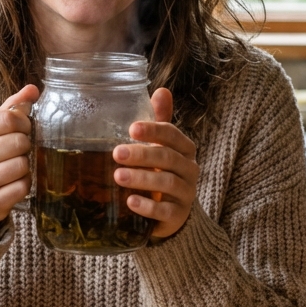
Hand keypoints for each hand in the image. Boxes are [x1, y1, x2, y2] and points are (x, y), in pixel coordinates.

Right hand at [0, 84, 39, 238]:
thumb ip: (10, 108)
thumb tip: (33, 89)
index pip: (8, 119)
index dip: (24, 122)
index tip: (23, 128)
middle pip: (18, 142)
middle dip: (25, 144)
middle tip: (18, 150)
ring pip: (22, 165)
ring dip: (25, 165)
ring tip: (13, 167)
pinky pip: (22, 187)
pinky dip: (24, 184)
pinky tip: (12, 183)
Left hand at [113, 88, 198, 239]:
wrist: (170, 213)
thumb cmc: (162, 172)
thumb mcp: (160, 146)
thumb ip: (159, 121)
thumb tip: (161, 90)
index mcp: (184, 149)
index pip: (172, 135)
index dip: (154, 130)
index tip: (131, 128)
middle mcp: (189, 169)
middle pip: (168, 158)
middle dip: (142, 154)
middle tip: (116, 153)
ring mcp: (185, 194)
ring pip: (167, 183)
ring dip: (142, 179)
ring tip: (118, 176)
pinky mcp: (178, 216)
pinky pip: (165, 211)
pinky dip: (148, 207)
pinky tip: (130, 202)